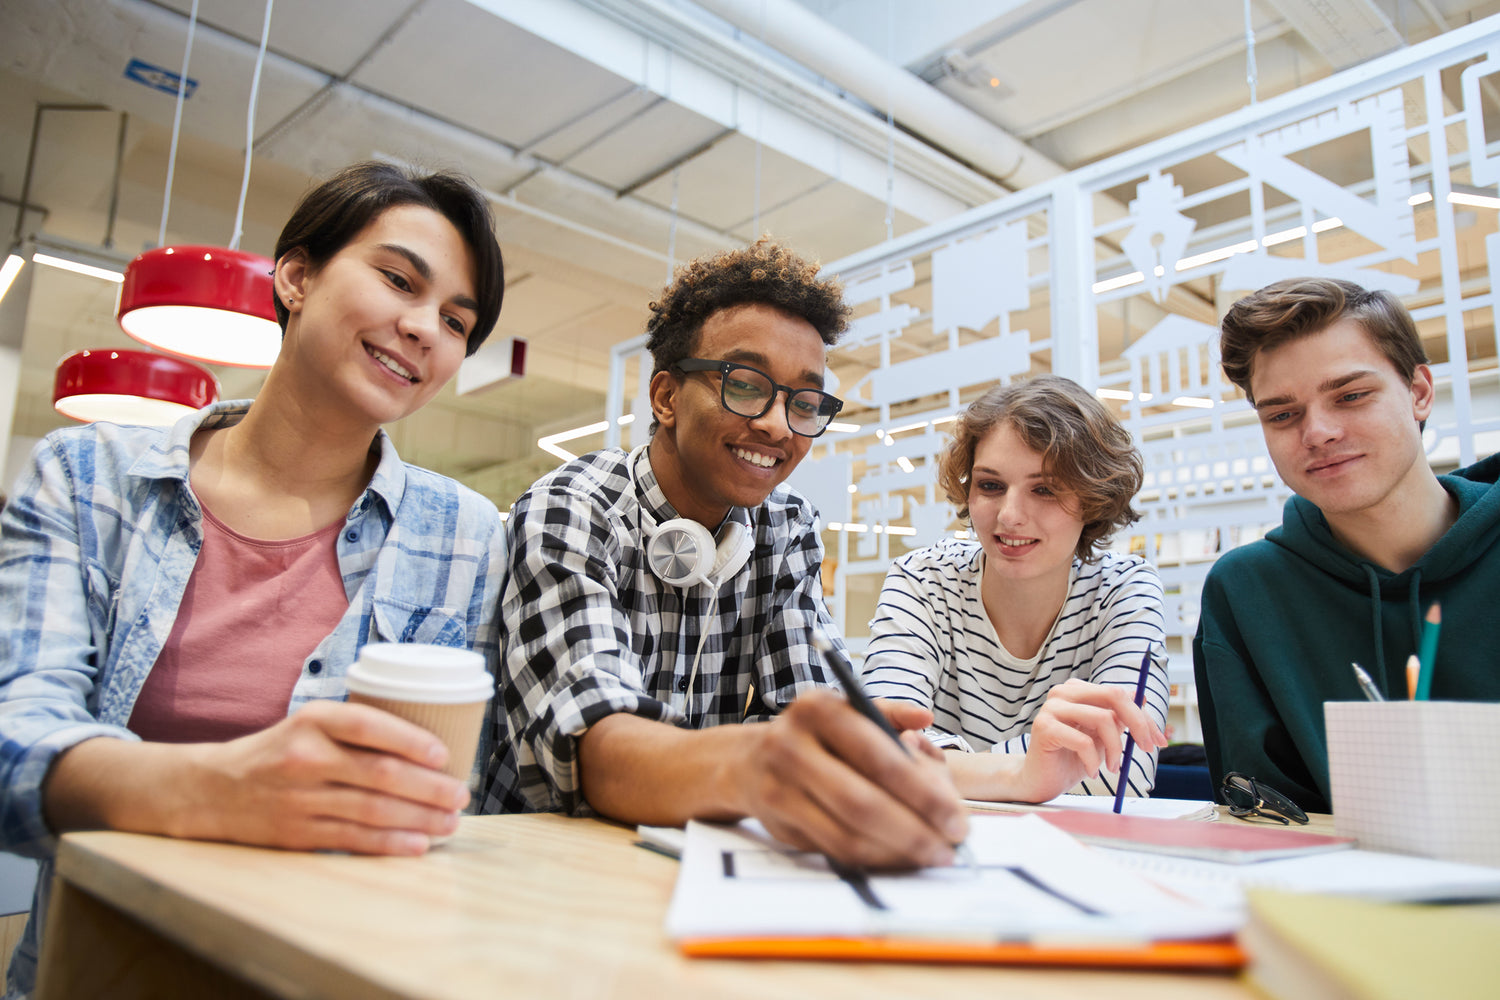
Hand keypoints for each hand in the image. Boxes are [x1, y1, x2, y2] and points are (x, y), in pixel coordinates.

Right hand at [177, 701, 468, 853]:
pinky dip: (389, 844)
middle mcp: (305, 757)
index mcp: (312, 720)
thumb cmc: (278, 751)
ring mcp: (299, 798)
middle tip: (461, 794)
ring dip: (418, 818)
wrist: (210, 789)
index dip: (409, 739)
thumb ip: (355, 729)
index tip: (444, 753)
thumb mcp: (308, 724)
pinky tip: (418, 844)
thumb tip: (428, 744)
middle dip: (428, 787)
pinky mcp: (296, 833)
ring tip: (450, 822)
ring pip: (371, 810)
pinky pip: (352, 839)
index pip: (367, 725)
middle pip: (378, 773)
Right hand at [733, 689, 967, 868]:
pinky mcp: (777, 821)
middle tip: (950, 847)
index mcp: (820, 709)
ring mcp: (780, 786)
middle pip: (863, 801)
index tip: (957, 817)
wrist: (748, 761)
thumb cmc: (816, 737)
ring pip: (848, 832)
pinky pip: (833, 848)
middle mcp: (793, 745)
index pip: (879, 756)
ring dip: (897, 851)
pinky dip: (873, 858)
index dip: (923, 792)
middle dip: (915, 830)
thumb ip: (888, 715)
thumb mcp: (847, 712)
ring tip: (932, 855)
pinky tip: (899, 858)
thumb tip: (926, 719)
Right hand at [1012, 678, 1168, 801]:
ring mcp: (1052, 707)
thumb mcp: (1103, 738)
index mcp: (1079, 691)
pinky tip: (1092, 772)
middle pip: (1113, 695)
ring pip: (1102, 719)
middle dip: (1138, 723)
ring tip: (1112, 768)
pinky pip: (1083, 742)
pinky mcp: (1044, 726)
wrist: (1041, 781)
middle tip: (1147, 749)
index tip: (1160, 741)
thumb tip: (1144, 698)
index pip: (1119, 694)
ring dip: (1115, 749)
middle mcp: (1064, 692)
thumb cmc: (1072, 759)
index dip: (1144, 717)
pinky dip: (1094, 761)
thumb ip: (1119, 719)